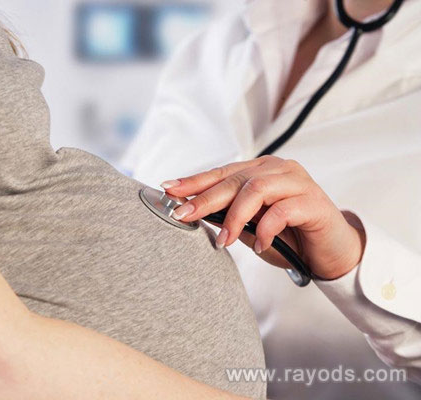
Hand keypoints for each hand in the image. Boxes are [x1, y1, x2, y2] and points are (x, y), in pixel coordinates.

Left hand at [162, 156, 366, 279]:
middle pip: (234, 180)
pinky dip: (265, 230)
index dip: (194, 181)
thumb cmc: (289, 238)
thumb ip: (228, 217)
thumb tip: (192, 213)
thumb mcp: (250, 228)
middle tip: (183, 215)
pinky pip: (281, 211)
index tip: (168, 189)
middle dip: (204, 199)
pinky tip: (260, 246)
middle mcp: (278, 169)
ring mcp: (297, 182)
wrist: (331, 253)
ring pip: (255, 190)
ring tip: (223, 241)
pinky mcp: (313, 201)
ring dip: (234, 217)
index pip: (221, 173)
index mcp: (260, 170)